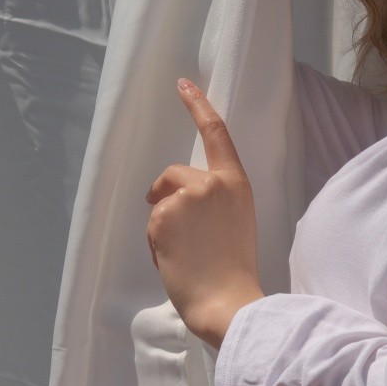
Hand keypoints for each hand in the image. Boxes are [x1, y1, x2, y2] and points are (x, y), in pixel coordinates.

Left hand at [145, 81, 263, 349]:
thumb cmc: (234, 270)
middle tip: (176, 233)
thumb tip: (175, 198)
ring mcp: (185, 198)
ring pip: (159, 204)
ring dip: (163, 228)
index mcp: (236, 184)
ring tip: (185, 256)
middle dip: (164, 196)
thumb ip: (214, 201)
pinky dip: (156, 245)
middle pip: (172, 176)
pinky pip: (151, 226)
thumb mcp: (236, 223)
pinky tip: (174, 262)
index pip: (216, 134)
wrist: (227, 301)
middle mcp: (211, 183)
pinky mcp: (162, 216)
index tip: (184, 84)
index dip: (198, 105)